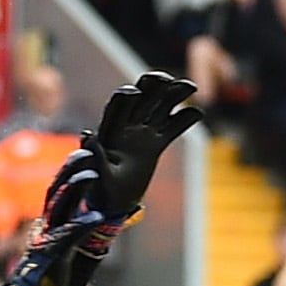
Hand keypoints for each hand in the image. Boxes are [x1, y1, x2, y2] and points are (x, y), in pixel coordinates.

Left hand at [74, 71, 203, 217]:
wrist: (113, 205)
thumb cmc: (100, 191)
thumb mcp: (97, 176)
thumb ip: (95, 157)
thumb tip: (87, 135)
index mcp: (109, 131)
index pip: (117, 106)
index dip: (126, 96)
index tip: (135, 91)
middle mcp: (126, 127)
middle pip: (141, 99)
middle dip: (153, 87)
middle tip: (167, 80)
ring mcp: (142, 134)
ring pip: (159, 108)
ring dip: (174, 95)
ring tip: (191, 87)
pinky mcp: (155, 145)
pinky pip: (171, 129)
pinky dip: (184, 120)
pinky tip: (198, 113)